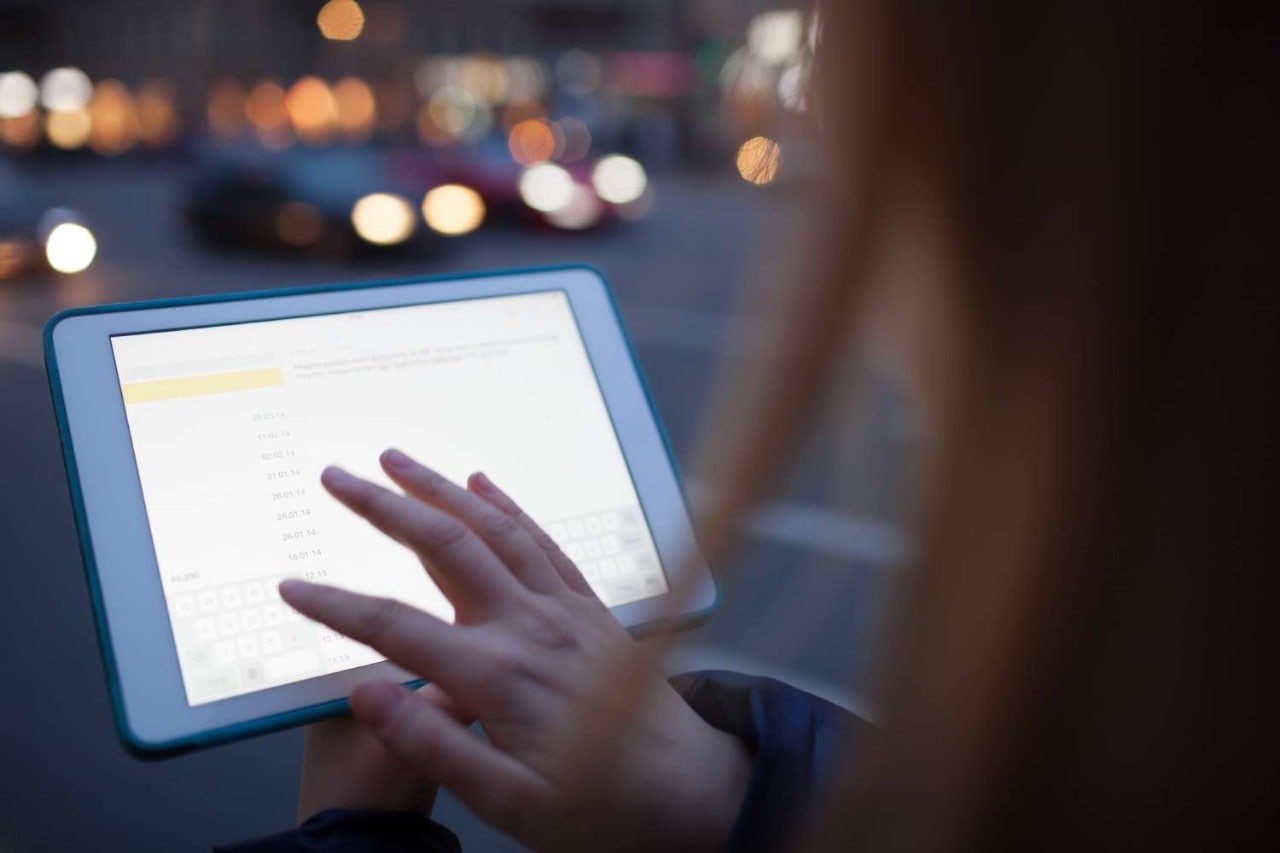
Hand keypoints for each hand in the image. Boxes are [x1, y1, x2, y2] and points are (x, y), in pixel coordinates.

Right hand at [280, 449, 749, 851]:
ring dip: (442, 489)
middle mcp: (530, 626)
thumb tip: (365, 694)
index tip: (293, 585)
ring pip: (494, 529)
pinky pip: (544, 543)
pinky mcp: (591, 609)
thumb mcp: (510, 802)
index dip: (337, 605)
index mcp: (498, 675)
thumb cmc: (603, 806)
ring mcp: (565, 610)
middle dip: (385, 506)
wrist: (693, 790)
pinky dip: (509, 508)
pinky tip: (485, 485)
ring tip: (398, 460)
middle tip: (339, 476)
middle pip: (444, 547)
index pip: (396, 627)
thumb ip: (434, 746)